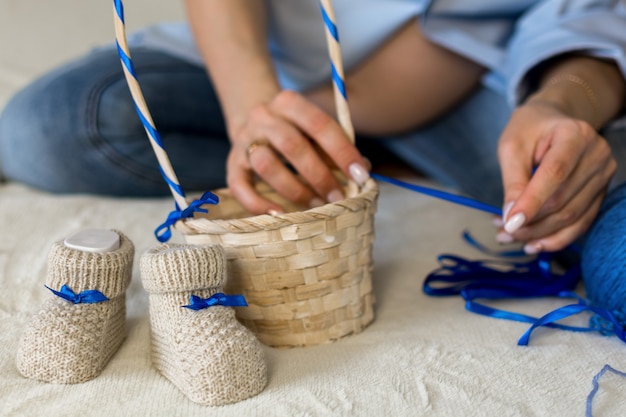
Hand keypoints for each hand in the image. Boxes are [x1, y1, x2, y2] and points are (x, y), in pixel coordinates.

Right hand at [226, 90, 369, 214]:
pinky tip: (279, 214)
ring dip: (295, 189)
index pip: (320, 124)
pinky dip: (258, 204)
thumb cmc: (295, 131)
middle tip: (338, 197)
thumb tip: (362, 172)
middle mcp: (263, 117)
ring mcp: (244, 140)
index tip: (360, 175)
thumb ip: (336, 149)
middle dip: (320, 175)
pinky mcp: (231, 164)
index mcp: (289, 102)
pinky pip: (240, 187)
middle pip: (292, 146)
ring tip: (314, 204)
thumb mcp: (315, 131)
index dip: (342, 152)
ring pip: (266, 165)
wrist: (252, 124)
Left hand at [496, 99, 615, 252]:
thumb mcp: (511, 147)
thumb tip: (511, 218)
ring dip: (539, 234)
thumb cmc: (529, 130)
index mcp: (574, 134)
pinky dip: (556, 238)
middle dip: (530, 223)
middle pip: (563, 200)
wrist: (552, 121)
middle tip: (502, 232)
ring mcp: (603, 174)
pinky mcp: (600, 192)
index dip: (531, 202)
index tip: (509, 223)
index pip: (555, 174)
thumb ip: (513, 181)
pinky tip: (533, 243)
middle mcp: (597, 154)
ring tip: (510, 236)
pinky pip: (581, 223)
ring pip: (571, 217)